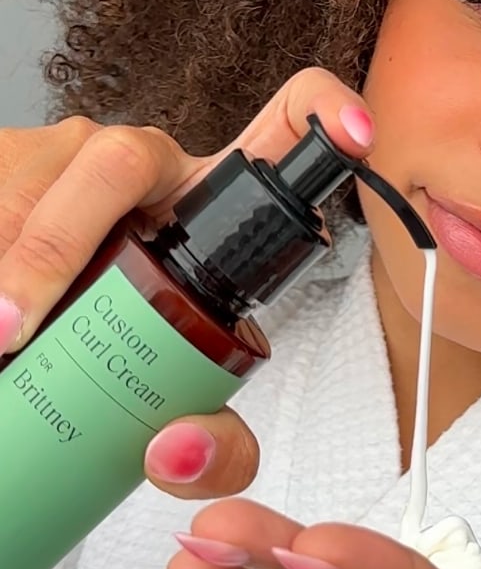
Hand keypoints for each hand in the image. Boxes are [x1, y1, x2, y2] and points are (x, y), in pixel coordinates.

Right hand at [0, 71, 375, 509]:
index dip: (325, 115)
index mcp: (214, 209)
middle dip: (55, 249)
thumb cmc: (126, 364)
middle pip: (118, 159)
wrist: (33, 340)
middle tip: (15, 333)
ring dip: (6, 264)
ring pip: (33, 177)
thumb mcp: (182, 412)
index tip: (357, 137)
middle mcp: (148, 163)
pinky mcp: (10, 159)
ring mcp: (71, 151)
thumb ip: (215, 452)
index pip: (286, 127)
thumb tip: (175, 450)